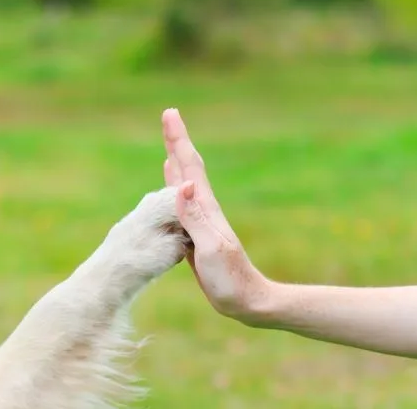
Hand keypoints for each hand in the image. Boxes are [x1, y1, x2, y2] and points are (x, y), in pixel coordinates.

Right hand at [161, 108, 271, 321]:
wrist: (247, 301)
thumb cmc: (231, 279)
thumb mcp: (210, 248)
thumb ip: (196, 218)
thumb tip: (183, 184)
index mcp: (207, 209)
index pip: (190, 167)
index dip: (179, 140)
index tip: (170, 114)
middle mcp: (204, 209)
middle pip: (188, 168)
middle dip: (177, 142)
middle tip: (169, 116)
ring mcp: (201, 222)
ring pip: (184, 183)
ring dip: (176, 162)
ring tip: (170, 146)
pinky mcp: (196, 235)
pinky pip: (181, 205)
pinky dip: (174, 189)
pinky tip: (172, 186)